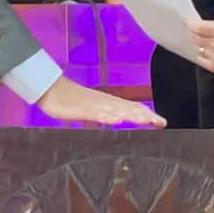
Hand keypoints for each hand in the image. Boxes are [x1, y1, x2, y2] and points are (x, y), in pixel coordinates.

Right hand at [35, 75, 165, 126]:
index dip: (148, 115)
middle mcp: (106, 103)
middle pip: (129, 109)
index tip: (161, 123)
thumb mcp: (92, 110)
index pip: (133, 108)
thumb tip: (119, 120)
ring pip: (117, 111)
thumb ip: (106, 114)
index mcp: (109, 103)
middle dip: (146, 116)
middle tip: (160, 122)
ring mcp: (95, 105)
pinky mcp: (83, 109)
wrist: (52, 90)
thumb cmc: (71, 100)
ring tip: (146, 121)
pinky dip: (108, 117)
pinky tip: (117, 121)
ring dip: (132, 116)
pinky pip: (97, 114)